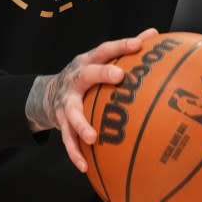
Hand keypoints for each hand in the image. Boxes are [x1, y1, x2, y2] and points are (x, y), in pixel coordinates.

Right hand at [26, 28, 159, 172]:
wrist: (47, 94)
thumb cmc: (85, 76)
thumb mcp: (99, 60)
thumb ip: (125, 49)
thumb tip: (155, 33)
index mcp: (86, 62)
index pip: (104, 50)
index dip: (121, 46)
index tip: (139, 44)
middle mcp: (74, 79)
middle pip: (86, 74)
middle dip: (101, 73)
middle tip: (118, 76)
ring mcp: (66, 101)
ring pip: (72, 113)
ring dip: (81, 125)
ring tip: (92, 137)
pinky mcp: (60, 121)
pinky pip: (67, 139)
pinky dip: (74, 154)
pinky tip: (85, 168)